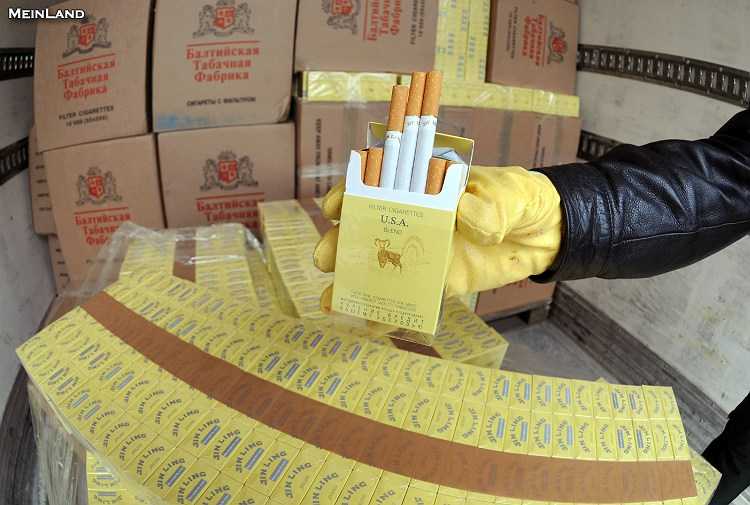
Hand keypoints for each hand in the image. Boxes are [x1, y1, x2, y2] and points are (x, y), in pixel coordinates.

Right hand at [313, 165, 562, 310]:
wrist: (549, 234)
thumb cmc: (522, 199)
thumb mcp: (509, 194)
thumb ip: (490, 205)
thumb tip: (463, 214)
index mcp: (427, 186)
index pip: (381, 185)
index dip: (353, 194)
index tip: (335, 207)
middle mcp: (418, 218)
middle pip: (372, 228)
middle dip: (344, 243)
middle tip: (326, 259)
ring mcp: (428, 251)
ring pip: (384, 265)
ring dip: (357, 282)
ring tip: (333, 300)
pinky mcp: (442, 281)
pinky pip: (412, 295)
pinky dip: (391, 309)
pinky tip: (370, 322)